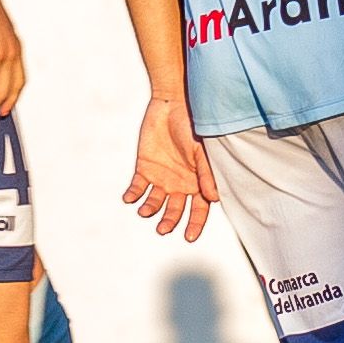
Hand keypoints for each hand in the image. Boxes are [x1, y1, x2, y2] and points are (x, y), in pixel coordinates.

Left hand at [126, 100, 214, 241]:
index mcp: (198, 182)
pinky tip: (129, 198)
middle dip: (169, 221)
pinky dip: (132, 194)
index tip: (188, 237)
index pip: (198, 209)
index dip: (195, 224)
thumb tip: (214, 199)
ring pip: (155, 202)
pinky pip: (137, 187)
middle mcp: (181, 184)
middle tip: (162, 228)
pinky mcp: (144, 169)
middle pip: (175, 210)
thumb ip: (206, 173)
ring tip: (145, 211)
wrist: (171, 104)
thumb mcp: (202, 150)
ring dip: (150, 209)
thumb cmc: (193, 125)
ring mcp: (162, 177)